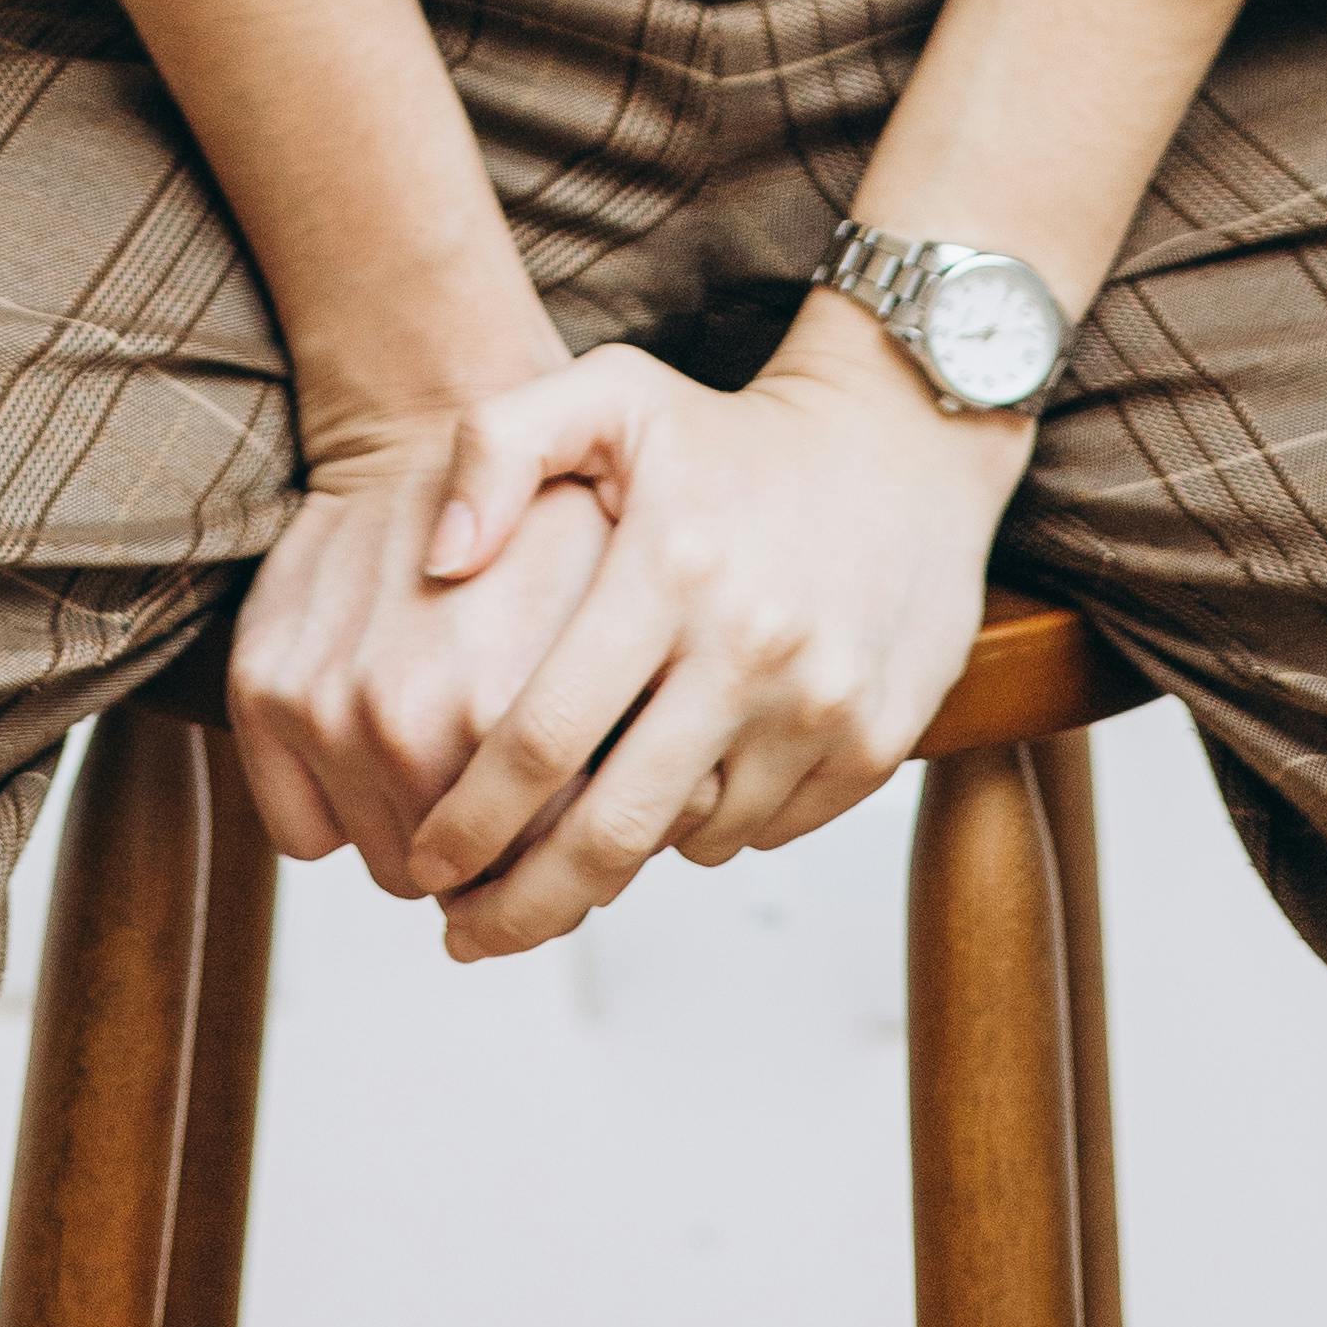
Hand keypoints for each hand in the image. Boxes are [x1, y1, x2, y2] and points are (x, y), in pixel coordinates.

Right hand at [226, 406, 615, 894]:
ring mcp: (326, 709)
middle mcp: (407, 717)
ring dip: (430, 839)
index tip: (588, 818)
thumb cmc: (543, 506)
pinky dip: (347, 816)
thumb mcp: (635, 586)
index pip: (554, 862)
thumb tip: (687, 807)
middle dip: (508, 859)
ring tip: (465, 764)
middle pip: (470, 878)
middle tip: (530, 798)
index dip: (583, 854)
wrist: (424, 416)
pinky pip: (308, 835)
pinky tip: (389, 754)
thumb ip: (657, 711)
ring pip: (391, 864)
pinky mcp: (263, 693)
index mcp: (509, 706)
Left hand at [403, 300, 1032, 958]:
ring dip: (624, 854)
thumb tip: (437, 562)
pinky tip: (684, 775)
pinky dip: (711, 825)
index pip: (543, 734)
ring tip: (582, 825)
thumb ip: (494, 448)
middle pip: (612, 831)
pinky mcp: (876, 742)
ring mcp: (822, 703)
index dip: (470, 819)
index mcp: (670, 567)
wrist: (902, 440)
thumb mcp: (608, 394)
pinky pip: (765, 830)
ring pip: (689, 841)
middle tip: (467, 933)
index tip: (424, 862)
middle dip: (522, 904)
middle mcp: (751, 645)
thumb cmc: (729, 430)